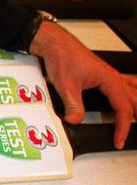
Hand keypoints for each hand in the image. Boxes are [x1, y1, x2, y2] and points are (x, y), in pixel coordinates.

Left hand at [30, 20, 136, 148]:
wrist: (56, 44)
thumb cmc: (62, 57)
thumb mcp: (66, 85)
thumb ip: (73, 105)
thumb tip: (75, 120)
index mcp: (109, 80)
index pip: (123, 109)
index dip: (123, 127)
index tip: (118, 140)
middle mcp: (113, 77)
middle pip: (134, 101)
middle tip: (134, 134)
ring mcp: (110, 75)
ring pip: (134, 92)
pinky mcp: (104, 74)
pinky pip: (126, 84)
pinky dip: (132, 94)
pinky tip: (133, 96)